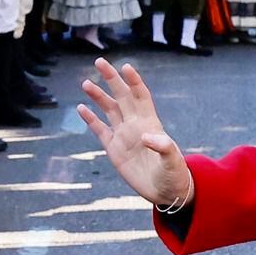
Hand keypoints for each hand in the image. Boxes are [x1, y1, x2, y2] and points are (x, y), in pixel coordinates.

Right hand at [78, 59, 193, 209]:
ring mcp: (123, 136)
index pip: (140, 96)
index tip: (126, 67)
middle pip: (122, 96)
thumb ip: (163, 147)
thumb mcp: (172, 161)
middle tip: (100, 61)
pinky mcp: (114, 150)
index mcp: (150, 123)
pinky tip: (81, 108)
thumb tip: (146, 136)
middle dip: (111, 79)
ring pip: (109, 110)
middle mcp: (135, 124)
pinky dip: (91, 119)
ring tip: (86, 82)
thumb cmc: (174, 174)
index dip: (134, 81)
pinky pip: (100, 130)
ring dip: (98, 96)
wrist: (166, 192)